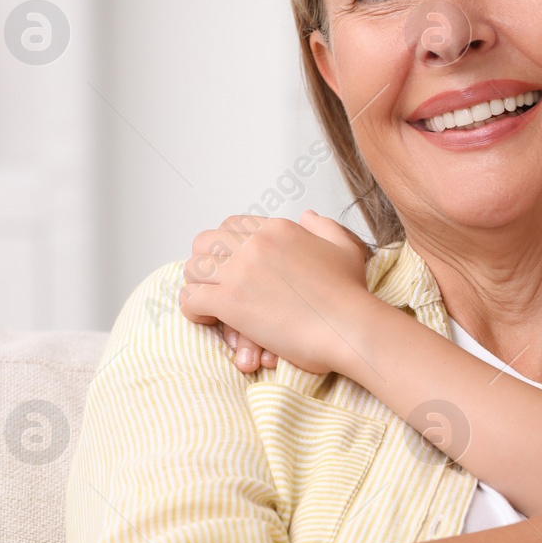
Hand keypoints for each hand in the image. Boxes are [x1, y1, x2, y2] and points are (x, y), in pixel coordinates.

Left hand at [180, 210, 371, 375]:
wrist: (349, 327)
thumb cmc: (350, 295)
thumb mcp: (345, 248)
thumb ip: (323, 226)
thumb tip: (307, 215)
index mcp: (278, 229)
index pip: (232, 225)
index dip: (227, 247)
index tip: (234, 268)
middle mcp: (255, 243)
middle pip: (204, 241)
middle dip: (206, 263)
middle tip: (217, 284)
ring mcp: (240, 271)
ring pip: (192, 269)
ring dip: (199, 286)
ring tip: (212, 304)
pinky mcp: (230, 301)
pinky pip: (191, 298)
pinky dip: (194, 311)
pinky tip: (210, 319)